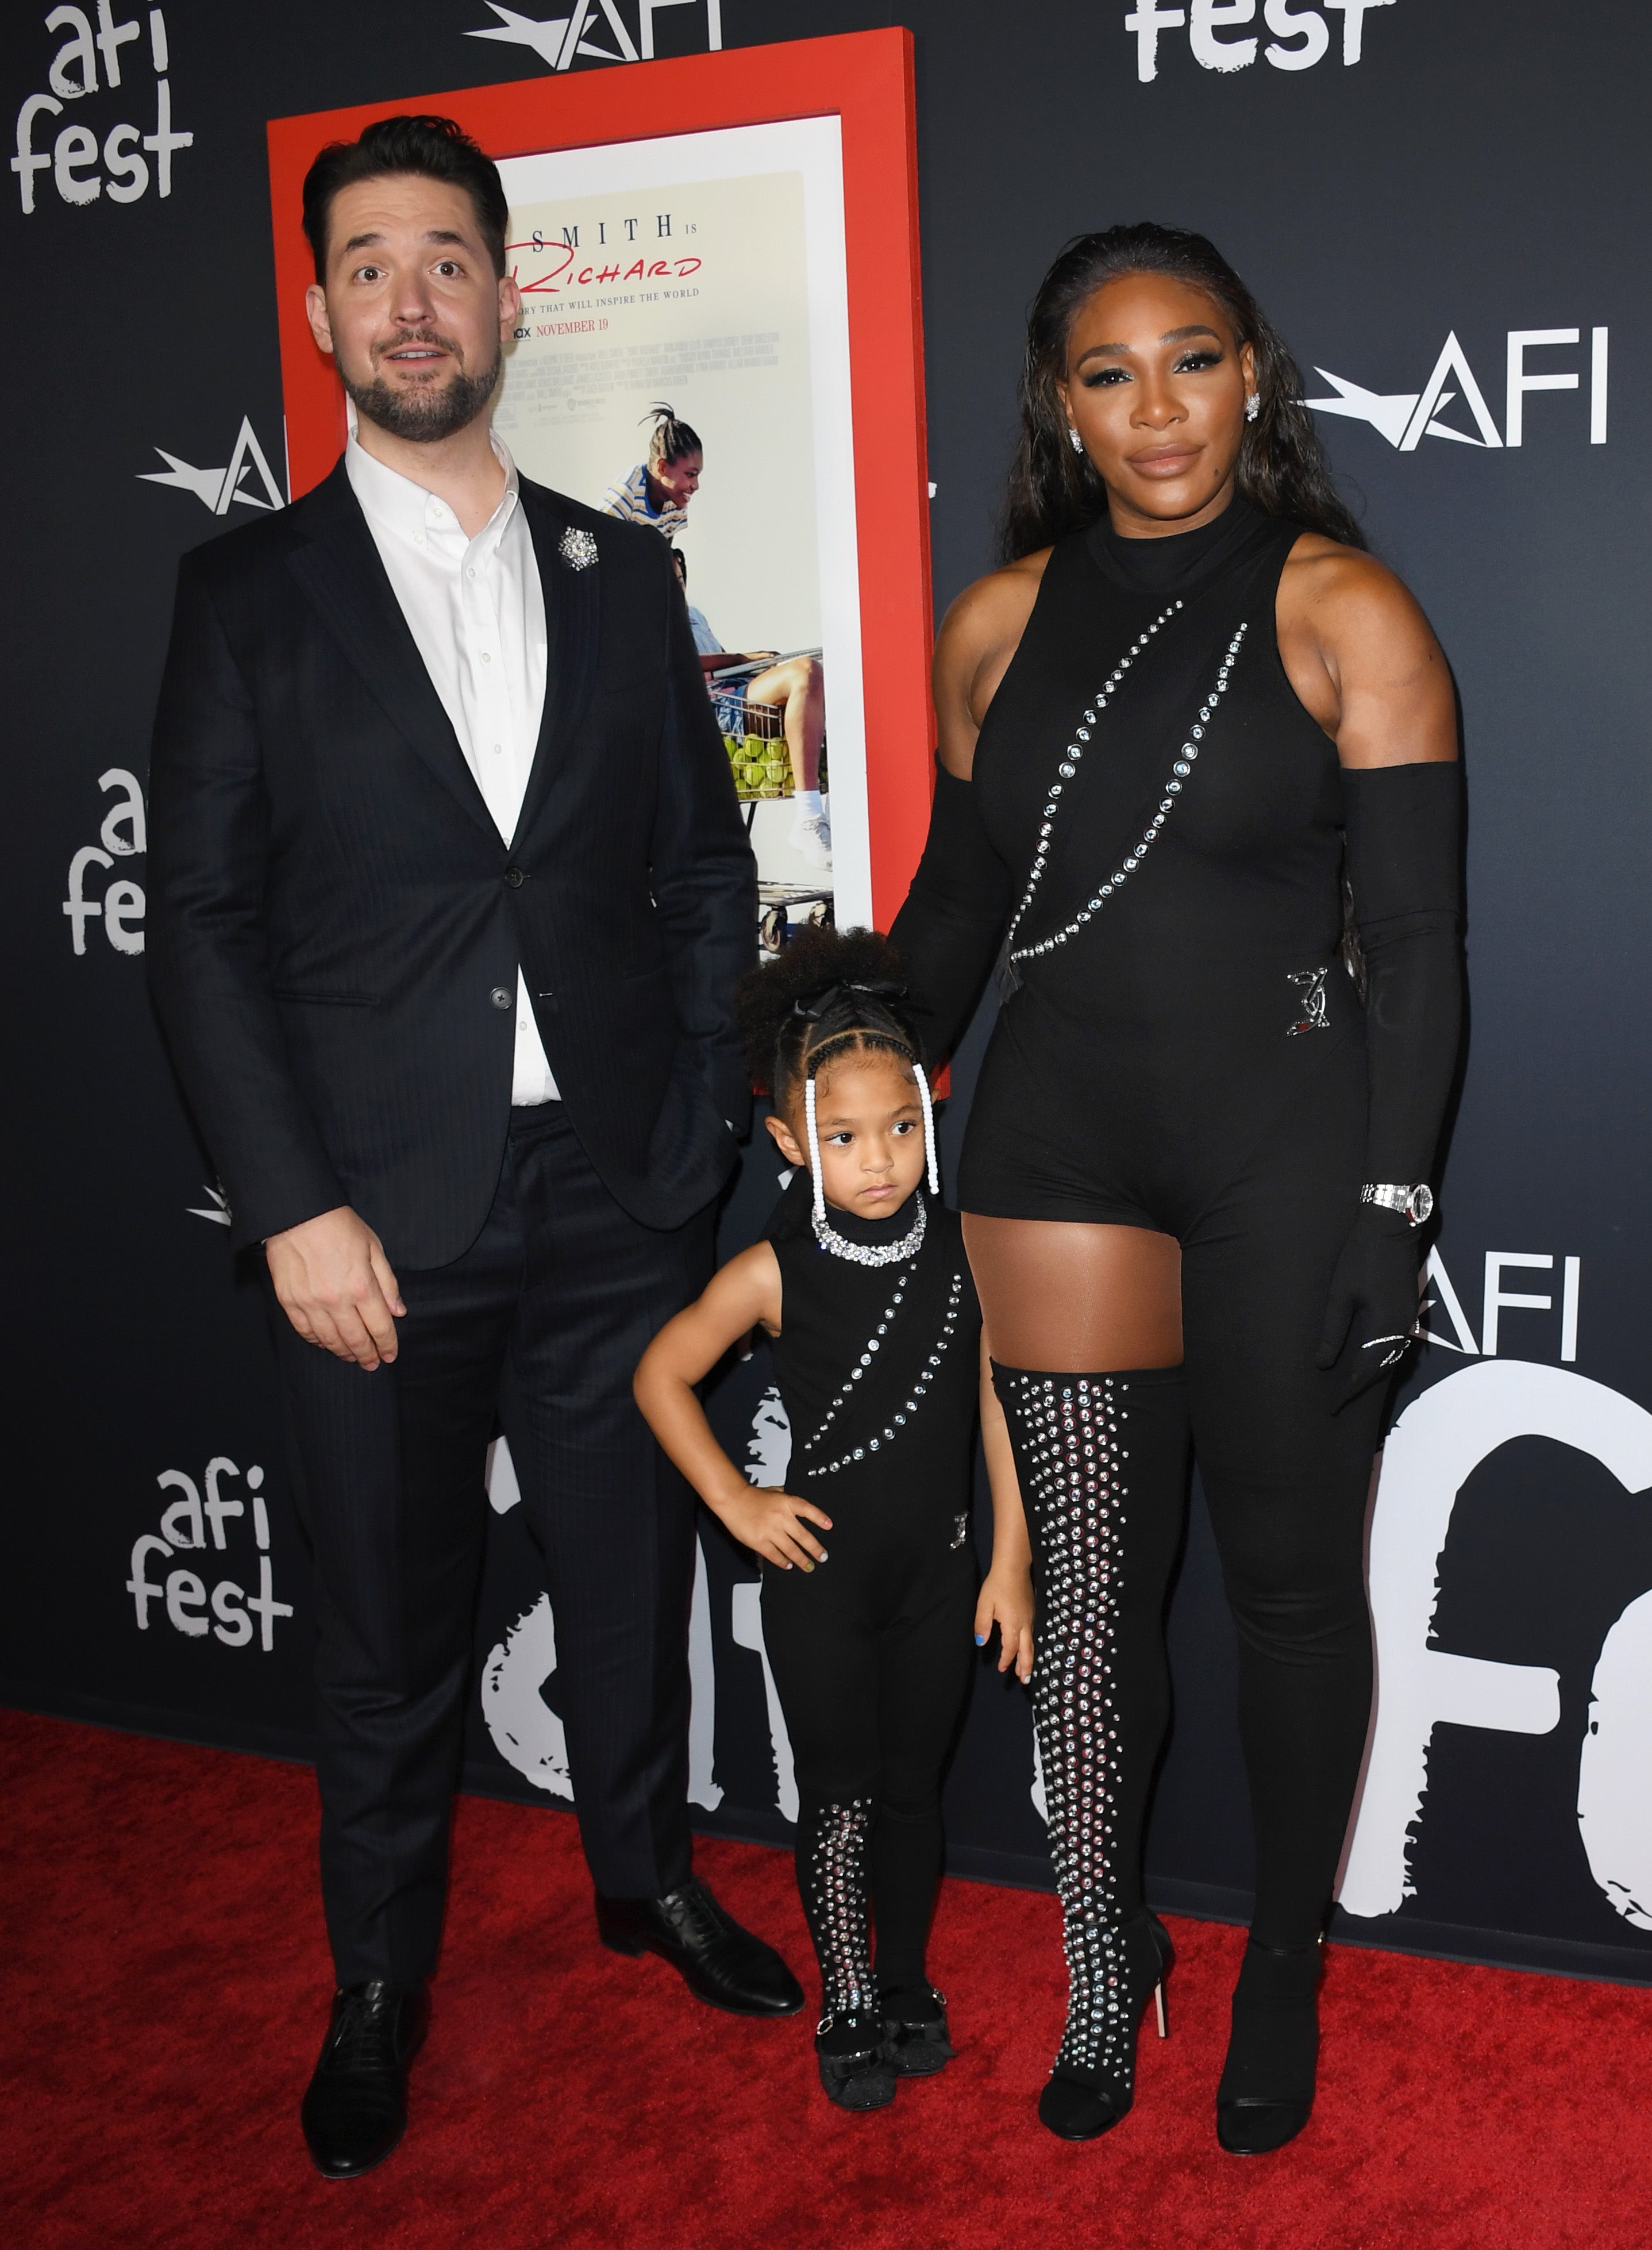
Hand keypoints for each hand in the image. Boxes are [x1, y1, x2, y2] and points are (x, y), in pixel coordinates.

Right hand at [266, 1205, 404, 1370]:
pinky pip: (305, 1331)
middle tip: (372, 1363)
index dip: (387, 1345)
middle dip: (367, 1355)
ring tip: (352, 1357)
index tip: (390, 1355)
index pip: (380, 1327)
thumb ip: (387, 1283)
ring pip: (330, 1340)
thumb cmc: (338, 1226)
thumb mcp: (373, 1248)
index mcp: (362, 1287)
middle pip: (356, 1339)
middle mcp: (337, 1300)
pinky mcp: (290, 1302)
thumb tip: (398, 1311)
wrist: (297, 1213)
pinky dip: (318, 1342)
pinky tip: (326, 1344)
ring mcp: (310, 1304)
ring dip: (344, 1352)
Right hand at [715, 1485, 832, 1570]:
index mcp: (786, 1502)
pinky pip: (774, 1555)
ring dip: (801, 1560)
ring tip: (809, 1566)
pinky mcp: (759, 1542)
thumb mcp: (775, 1491)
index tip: (829, 1526)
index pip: (808, 1510)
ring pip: (791, 1549)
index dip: (820, 1518)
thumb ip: (788, 1499)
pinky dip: (782, 1561)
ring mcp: (770, 1530)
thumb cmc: (752, 1496)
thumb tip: (801, 1507)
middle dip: (815, 1549)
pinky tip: (788, 1565)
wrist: (732, 1500)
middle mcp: (781, 1517)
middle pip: (803, 1536)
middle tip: (823, 1557)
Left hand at [974, 1567, 1034, 1683]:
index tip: (1001, 1669)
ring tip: (1027, 1673)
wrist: (1013, 1568)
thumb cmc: (997, 1585)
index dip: (1006, 1660)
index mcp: (1013, 1624)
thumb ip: (982, 1625)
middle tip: (1024, 1681)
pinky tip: (1028, 1649)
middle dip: (1025, 1667)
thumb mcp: (984, 1604)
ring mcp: (1030, 1618)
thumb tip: (981, 1643)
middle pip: (1027, 1650)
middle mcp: (1025, 1624)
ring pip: (1032, 1644)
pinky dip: (1031, 1647)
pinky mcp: (1032, 1612)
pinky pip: (1033, 1635)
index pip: (1011, 1648)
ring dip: (1029, 1659)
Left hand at [1315, 1204, 1423, 1410]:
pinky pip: (1397, 1343)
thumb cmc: (1360, 1257)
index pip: (1366, 1370)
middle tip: (1339, 1401)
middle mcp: (1402, 1327)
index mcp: (1384, 1326)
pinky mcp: (1408, 1309)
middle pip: (1383, 1368)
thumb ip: (1332, 1331)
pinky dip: (1383, 1357)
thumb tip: (1322, 1364)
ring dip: (1373, 1373)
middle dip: (1361, 1386)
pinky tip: (1369, 1359)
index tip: (1334, 1406)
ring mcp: (1409, 1318)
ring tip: (1352, 1387)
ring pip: (1392, 1357)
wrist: (1391, 1227)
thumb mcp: (1340, 1295)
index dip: (1349, 1390)